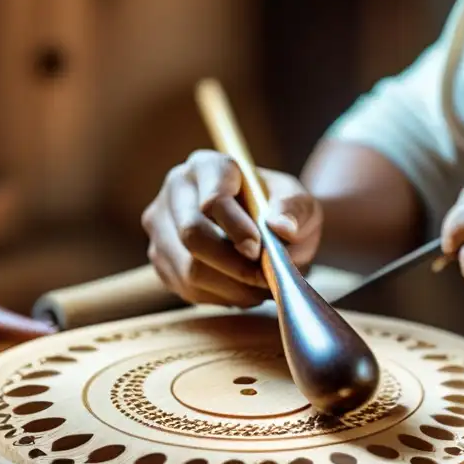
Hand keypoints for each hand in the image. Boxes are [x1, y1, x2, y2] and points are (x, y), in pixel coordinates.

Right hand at [141, 150, 322, 306]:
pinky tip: (245, 289)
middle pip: (192, 236)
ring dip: (233, 287)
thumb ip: (295, 210)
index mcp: (207, 166)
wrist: (271, 229)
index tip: (259, 248)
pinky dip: (223, 297)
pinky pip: (188, 289)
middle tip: (265, 277)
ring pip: (189, 270)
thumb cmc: (284, 210)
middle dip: (234, 264)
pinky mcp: (162, 260)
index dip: (236, 227)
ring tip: (262, 286)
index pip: (213, 199)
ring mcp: (162, 227)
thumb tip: (282, 228)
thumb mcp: (301, 202)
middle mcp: (176, 191)